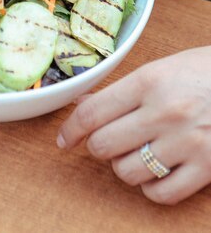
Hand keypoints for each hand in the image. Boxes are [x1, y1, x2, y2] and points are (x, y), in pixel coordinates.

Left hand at [57, 47, 210, 204]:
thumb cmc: (204, 71)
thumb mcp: (162, 68)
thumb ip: (124, 88)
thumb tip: (84, 104)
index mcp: (150, 81)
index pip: (92, 112)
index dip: (70, 129)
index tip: (64, 138)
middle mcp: (165, 112)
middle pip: (103, 145)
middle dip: (96, 147)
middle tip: (103, 142)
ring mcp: (187, 142)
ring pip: (127, 172)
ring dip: (123, 166)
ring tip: (134, 154)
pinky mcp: (207, 167)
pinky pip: (161, 193)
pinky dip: (150, 187)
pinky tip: (155, 173)